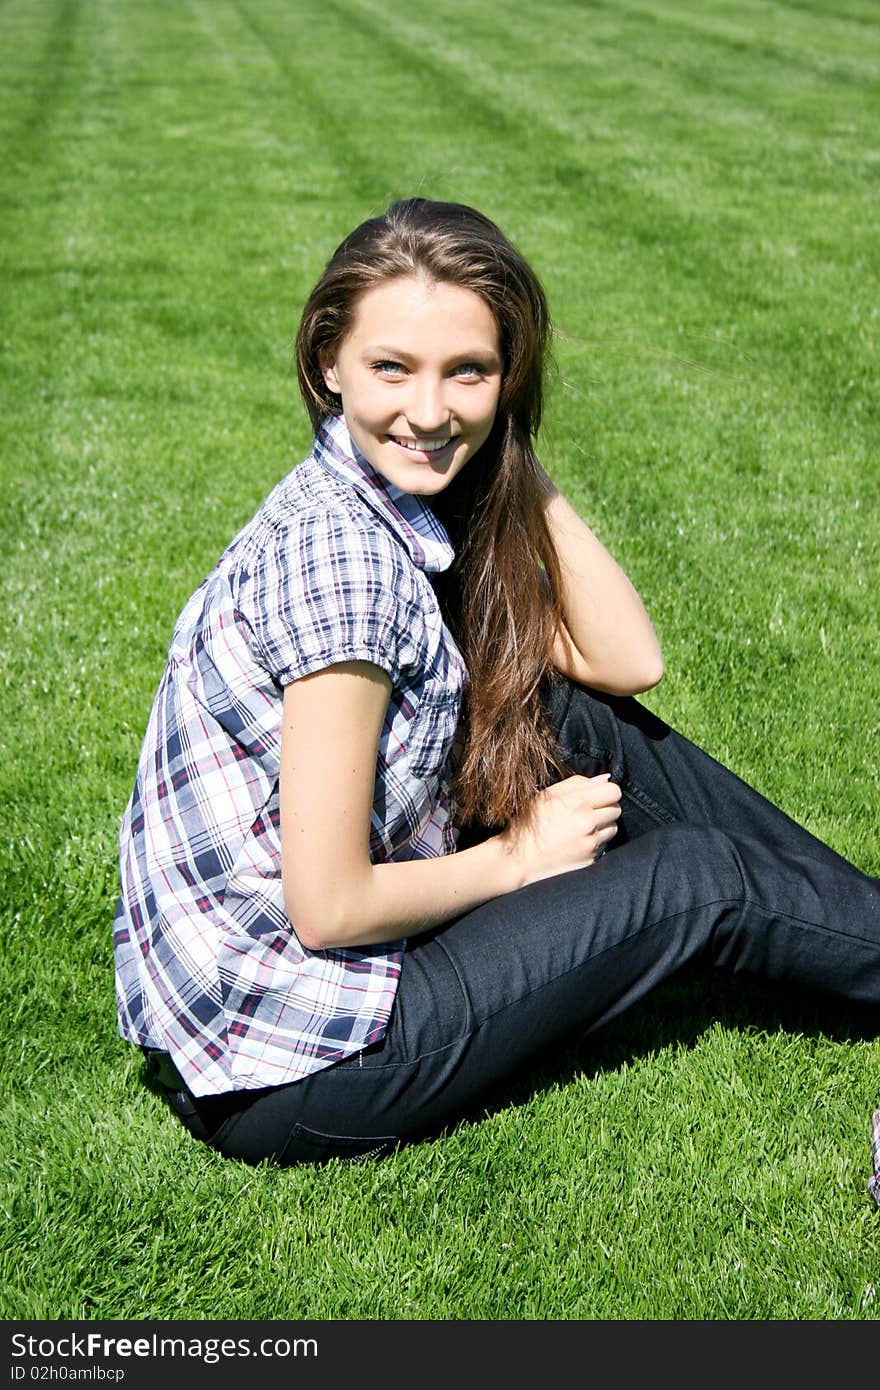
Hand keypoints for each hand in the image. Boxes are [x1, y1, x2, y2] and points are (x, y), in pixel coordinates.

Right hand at [499, 773, 621, 886]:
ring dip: (602, 826)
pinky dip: (595, 842)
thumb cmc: (528, 824)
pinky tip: (577, 842)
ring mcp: (590, 843)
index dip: (606, 791)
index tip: (596, 795)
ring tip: (582, 828)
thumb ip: (576, 783)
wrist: (517, 860)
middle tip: (587, 812)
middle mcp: (587, 823)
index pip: (613, 791)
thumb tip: (603, 779)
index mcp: (576, 803)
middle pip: (616, 808)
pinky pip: (604, 845)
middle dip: (605, 808)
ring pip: (613, 828)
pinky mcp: (591, 859)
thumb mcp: (546, 796)